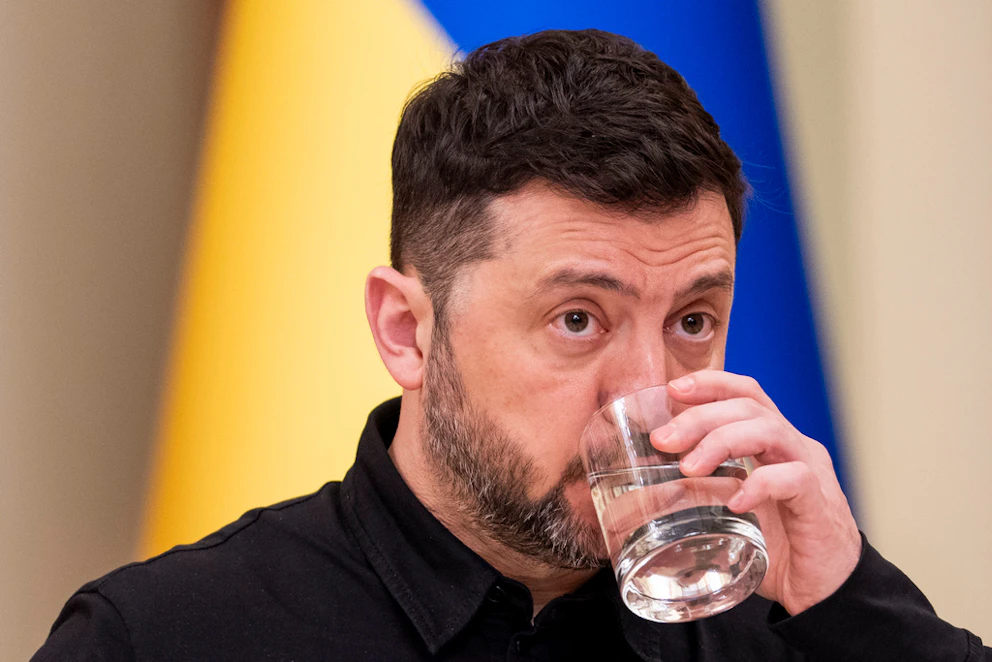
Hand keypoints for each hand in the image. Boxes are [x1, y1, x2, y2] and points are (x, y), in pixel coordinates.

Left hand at [649, 369, 861, 615]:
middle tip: (663, 440)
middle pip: (750, 407)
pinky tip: (735, 501)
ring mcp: (811, 473)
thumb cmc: (777, 547)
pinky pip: (794, 478)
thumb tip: (644, 482)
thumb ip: (697, 491)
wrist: (826, 591)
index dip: (711, 383)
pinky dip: (760, 484)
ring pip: (770, 430)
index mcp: (774, 443)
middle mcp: (794, 448)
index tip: (672, 388)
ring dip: (722, 441)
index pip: (746, 394)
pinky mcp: (820, 505)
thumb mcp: (730, 511)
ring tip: (689, 468)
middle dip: (701, 416)